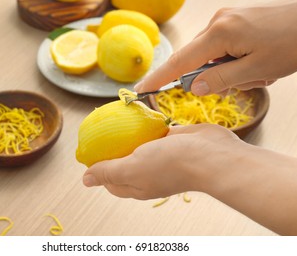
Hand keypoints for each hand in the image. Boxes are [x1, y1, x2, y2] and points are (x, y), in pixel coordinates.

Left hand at [83, 124, 242, 199]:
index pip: (111, 181)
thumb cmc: (170, 164)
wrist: (211, 154)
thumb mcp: (132, 170)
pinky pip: (152, 132)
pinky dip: (143, 124)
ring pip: (137, 145)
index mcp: (137, 185)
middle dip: (111, 148)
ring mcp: (160, 156)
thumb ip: (108, 173)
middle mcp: (147, 172)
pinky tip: (135, 112)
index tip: (90, 150)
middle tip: (100, 130)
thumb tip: (85, 180)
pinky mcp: (171, 140)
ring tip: (113, 118)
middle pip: (123, 161)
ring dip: (127, 134)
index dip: (99, 169)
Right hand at [135, 0, 296, 94]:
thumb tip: (192, 87)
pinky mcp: (236, 20)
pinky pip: (224, 47)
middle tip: (242, 81)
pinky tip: (259, 61)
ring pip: (213, 55)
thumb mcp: (257, 69)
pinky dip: (236, 60)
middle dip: (212, 77)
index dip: (160, 77)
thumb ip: (220, 79)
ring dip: (230, 70)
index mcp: (219, 33)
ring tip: (261, 71)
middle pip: (196, 59)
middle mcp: (218, 22)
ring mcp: (227, 19)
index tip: (142, 89)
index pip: (180, 61)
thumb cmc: (294, 42)